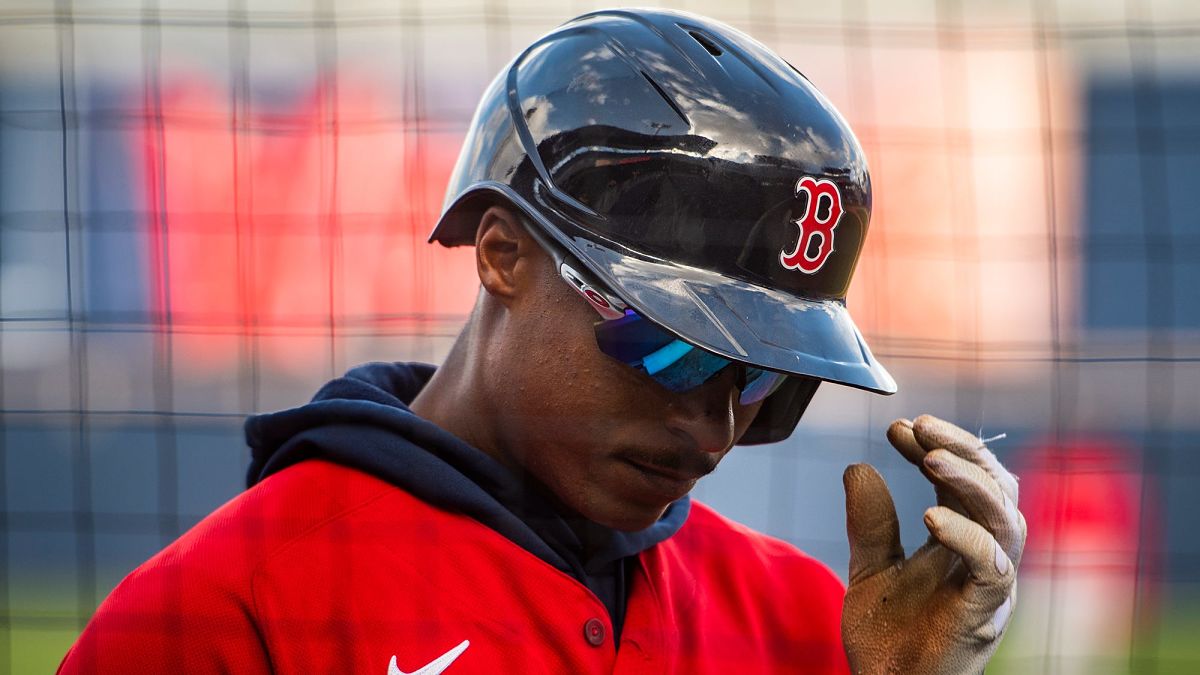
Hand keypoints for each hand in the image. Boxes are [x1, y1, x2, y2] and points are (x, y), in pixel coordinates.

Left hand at [841, 415, 1025, 674]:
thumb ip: (869, 522)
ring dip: (970, 482)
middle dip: (963, 450)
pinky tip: (931, 517)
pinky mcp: (983, 613)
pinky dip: (967, 537)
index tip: (899, 427)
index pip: (967, 478)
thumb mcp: (870, 567)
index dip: (940, 447)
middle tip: (920, 427)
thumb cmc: (889, 637)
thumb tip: (858, 466)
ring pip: (1005, 519)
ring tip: (930, 459)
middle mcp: (986, 556)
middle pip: (998, 487)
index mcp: (964, 540)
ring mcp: (991, 585)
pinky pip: (993, 567)